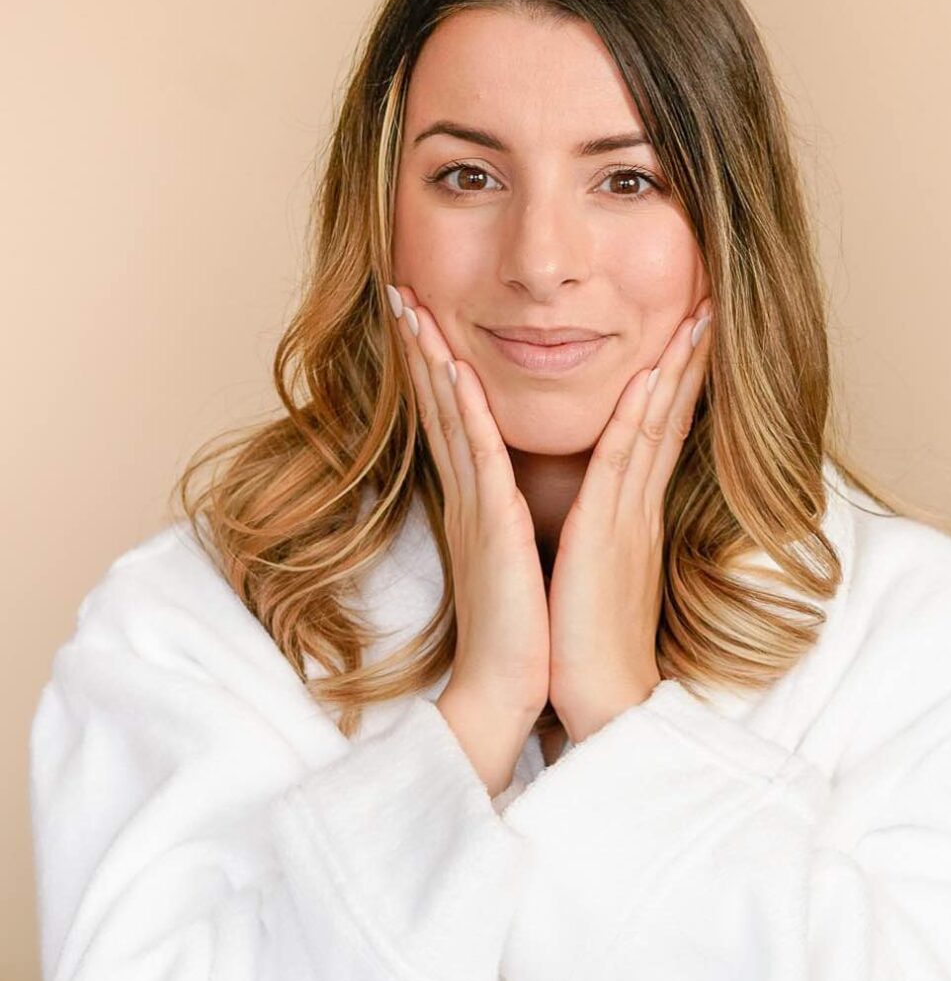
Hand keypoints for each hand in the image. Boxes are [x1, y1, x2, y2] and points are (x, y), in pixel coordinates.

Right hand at [387, 284, 549, 720]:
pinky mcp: (492, 526)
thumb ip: (502, 515)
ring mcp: (475, 507)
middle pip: (439, 404)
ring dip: (432, 358)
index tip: (422, 317)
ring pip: (451, 416)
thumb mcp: (510, 555)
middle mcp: (468, 495)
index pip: (452, 418)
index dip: (433, 364)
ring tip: (413, 307)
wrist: (507, 689)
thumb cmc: (518, 627)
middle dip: (419, 345)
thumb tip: (507, 489)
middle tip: (401, 291)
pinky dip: (464, 409)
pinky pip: (477, 454)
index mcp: (477, 500)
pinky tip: (451, 370)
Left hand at [547, 298, 713, 743]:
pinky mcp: (607, 535)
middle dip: (689, 358)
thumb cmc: (588, 645)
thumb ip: (602, 535)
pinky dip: (635, 414)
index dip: (676, 381)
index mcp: (631, 515)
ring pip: (653, 425)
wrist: (600, 705)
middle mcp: (638, 507)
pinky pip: (622, 461)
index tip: (687, 335)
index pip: (658, 432)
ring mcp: (628, 517)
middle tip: (709, 305)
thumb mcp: (596, 574)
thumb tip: (598, 513)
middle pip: (668, 416)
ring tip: (695, 316)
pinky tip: (648, 374)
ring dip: (673, 367)